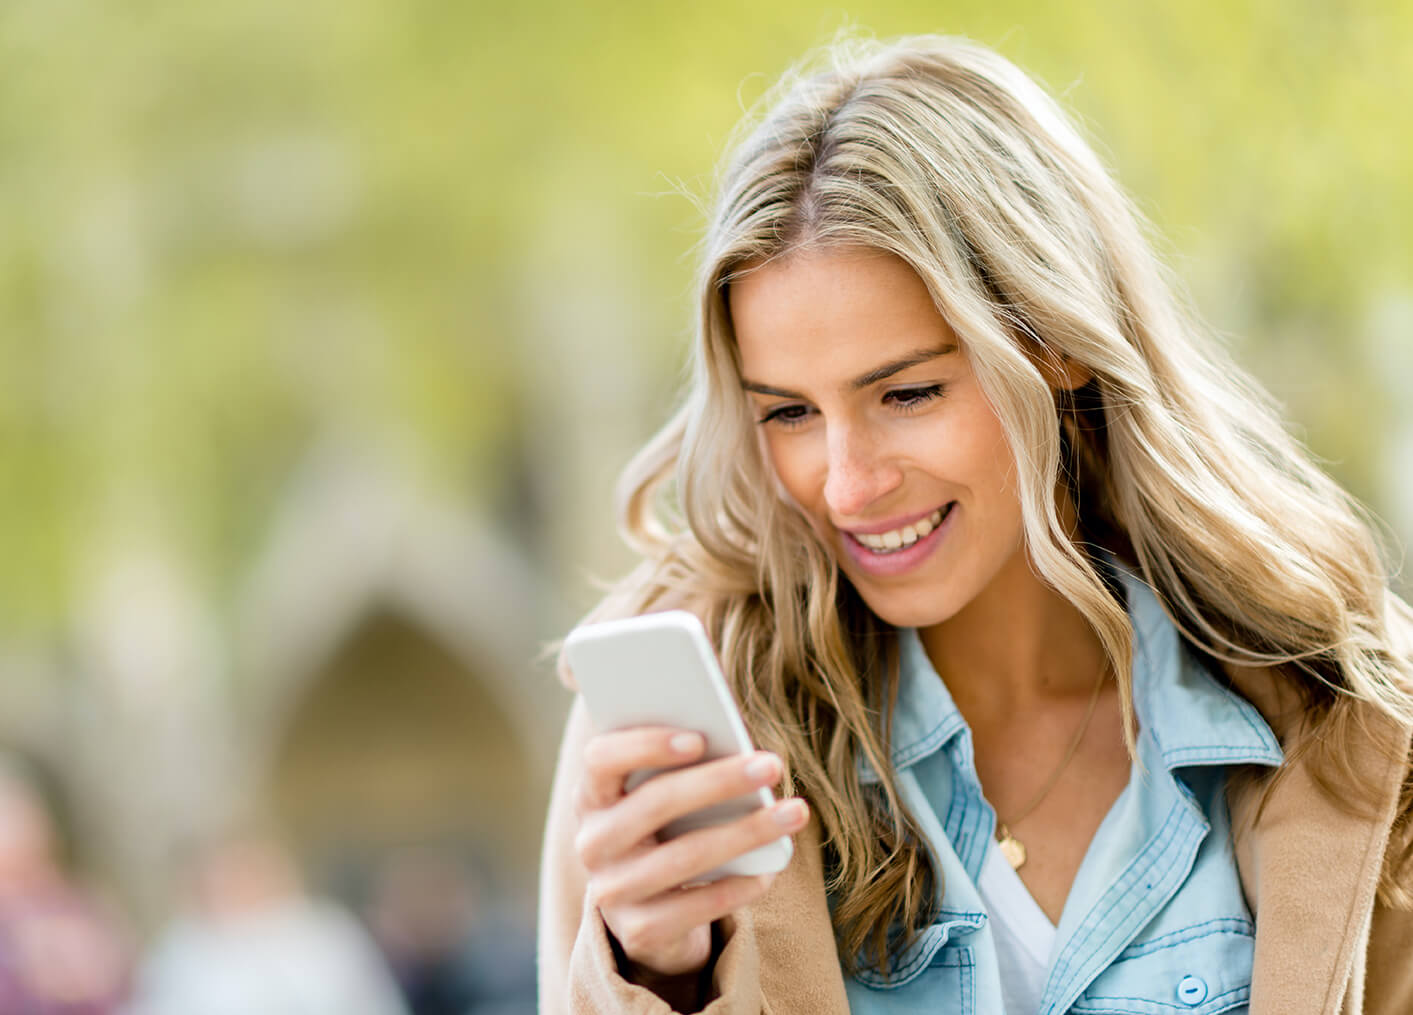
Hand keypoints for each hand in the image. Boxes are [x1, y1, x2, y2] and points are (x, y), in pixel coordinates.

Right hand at [571, 726, 809, 981]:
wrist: (646, 909)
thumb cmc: (665, 828)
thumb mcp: (660, 792)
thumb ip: (686, 759)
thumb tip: (736, 733)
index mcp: (592, 795)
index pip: (602, 758)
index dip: (646, 745)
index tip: (699, 737)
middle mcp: (593, 841)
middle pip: (655, 803)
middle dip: (720, 781)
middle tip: (771, 765)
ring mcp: (612, 890)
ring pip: (684, 856)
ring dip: (747, 831)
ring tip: (794, 812)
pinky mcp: (639, 930)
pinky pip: (697, 906)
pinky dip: (739, 885)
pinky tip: (770, 869)